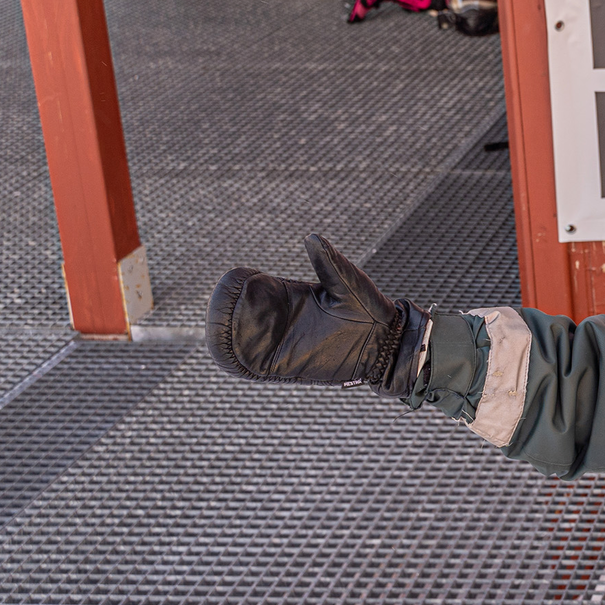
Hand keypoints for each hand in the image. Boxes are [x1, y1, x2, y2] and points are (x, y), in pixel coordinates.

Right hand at [208, 235, 425, 394]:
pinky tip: (225, 351)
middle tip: (219, 304)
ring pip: (242, 340)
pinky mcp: (289, 367)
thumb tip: (311, 237)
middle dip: (224, 310)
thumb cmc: (373, 309)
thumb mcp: (348, 283)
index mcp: (295, 297)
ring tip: (216, 326)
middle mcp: (284, 320)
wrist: (388, 343)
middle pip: (242, 315)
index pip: (257, 290)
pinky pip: (252, 366)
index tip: (234, 277)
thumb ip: (329, 262)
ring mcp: (284, 344)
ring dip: (225, 335)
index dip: (240, 284)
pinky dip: (235, 360)